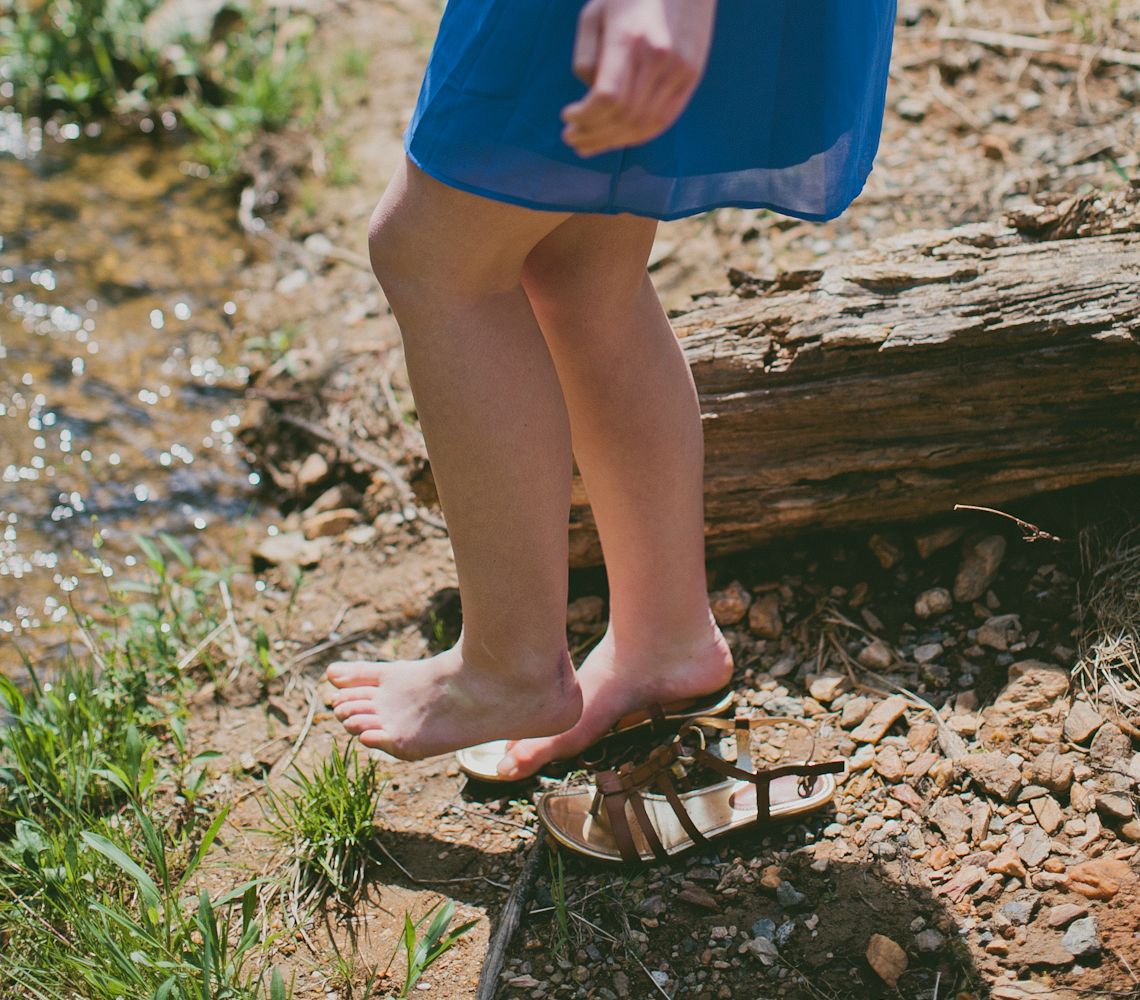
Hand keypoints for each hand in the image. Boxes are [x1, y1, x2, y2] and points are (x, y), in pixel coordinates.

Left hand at [562, 0, 716, 157]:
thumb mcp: (595, 13)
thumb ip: (587, 57)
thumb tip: (590, 96)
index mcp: (630, 37)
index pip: (607, 97)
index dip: (584, 117)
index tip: (566, 118)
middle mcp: (659, 56)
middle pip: (623, 115)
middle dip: (594, 135)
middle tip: (572, 139)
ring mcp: (680, 69)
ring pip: (644, 124)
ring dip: (613, 141)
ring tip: (589, 144)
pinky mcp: (692, 76)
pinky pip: (664, 119)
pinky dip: (638, 135)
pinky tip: (618, 137)